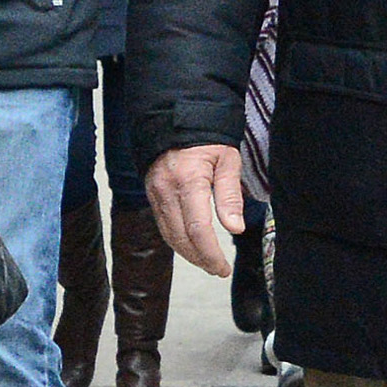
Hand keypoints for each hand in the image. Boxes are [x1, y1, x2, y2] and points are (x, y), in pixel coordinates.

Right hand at [146, 144, 246, 278]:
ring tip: (208, 262)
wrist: (174, 117)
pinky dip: (177, 240)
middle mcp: (166, 190)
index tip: (223, 268)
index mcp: (189, 181)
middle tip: (219, 269)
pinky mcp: (151, 194)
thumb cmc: (206, 137)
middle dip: (200, 259)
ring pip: (169, 235)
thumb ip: (230, 195)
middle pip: (180, 238)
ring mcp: (155, 193)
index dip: (210, 254)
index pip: (197, 229)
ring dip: (188, 253)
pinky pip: (163, 224)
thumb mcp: (228, 160)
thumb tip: (235, 228)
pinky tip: (192, 245)